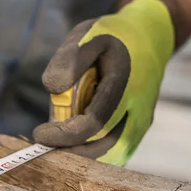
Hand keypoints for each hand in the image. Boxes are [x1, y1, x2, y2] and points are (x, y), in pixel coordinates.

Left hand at [33, 0, 174, 165]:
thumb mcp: (88, 34)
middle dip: (72, 151)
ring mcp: (142, 122)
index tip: (40, 134)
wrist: (150, 38)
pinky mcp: (139, 129)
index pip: (94, 122)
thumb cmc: (113, 36)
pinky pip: (117, 152)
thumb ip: (69, 58)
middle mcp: (139, 108)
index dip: (64, 135)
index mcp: (125, 83)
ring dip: (83, 156)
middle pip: (105, 147)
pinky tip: (75, 144)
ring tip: (60, 144)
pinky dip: (94, 154)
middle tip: (47, 145)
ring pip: (113, 155)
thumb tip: (52, 89)